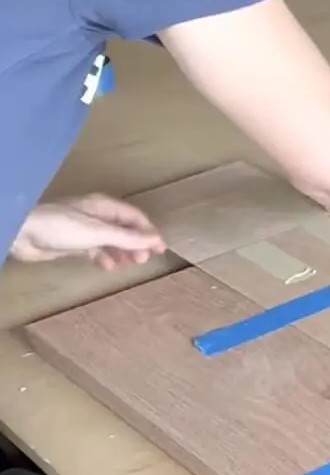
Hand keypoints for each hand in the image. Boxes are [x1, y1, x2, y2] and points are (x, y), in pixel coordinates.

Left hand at [12, 196, 166, 269]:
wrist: (24, 233)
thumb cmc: (62, 227)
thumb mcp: (98, 232)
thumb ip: (127, 238)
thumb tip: (155, 239)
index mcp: (105, 206)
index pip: (135, 218)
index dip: (149, 232)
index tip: (160, 250)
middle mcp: (97, 216)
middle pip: (124, 229)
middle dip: (136, 244)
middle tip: (143, 260)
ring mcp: (85, 229)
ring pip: (111, 241)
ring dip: (122, 252)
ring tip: (129, 265)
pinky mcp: (74, 242)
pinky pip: (96, 249)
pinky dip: (104, 257)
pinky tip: (108, 267)